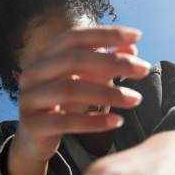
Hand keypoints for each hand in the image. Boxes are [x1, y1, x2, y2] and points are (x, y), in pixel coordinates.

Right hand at [13, 26, 150, 160]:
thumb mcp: (85, 83)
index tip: (138, 36)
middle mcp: (32, 73)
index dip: (106, 34)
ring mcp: (29, 99)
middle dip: (113, 62)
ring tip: (136, 99)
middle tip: (144, 69)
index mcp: (44, 56)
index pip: (75, 37)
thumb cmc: (62, 106)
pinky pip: (66, 122)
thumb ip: (105, 64)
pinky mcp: (32, 125)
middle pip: (74, 60)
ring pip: (70, 90)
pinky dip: (94, 121)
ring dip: (108, 93)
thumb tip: (133, 47)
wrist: (33, 141)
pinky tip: (117, 121)